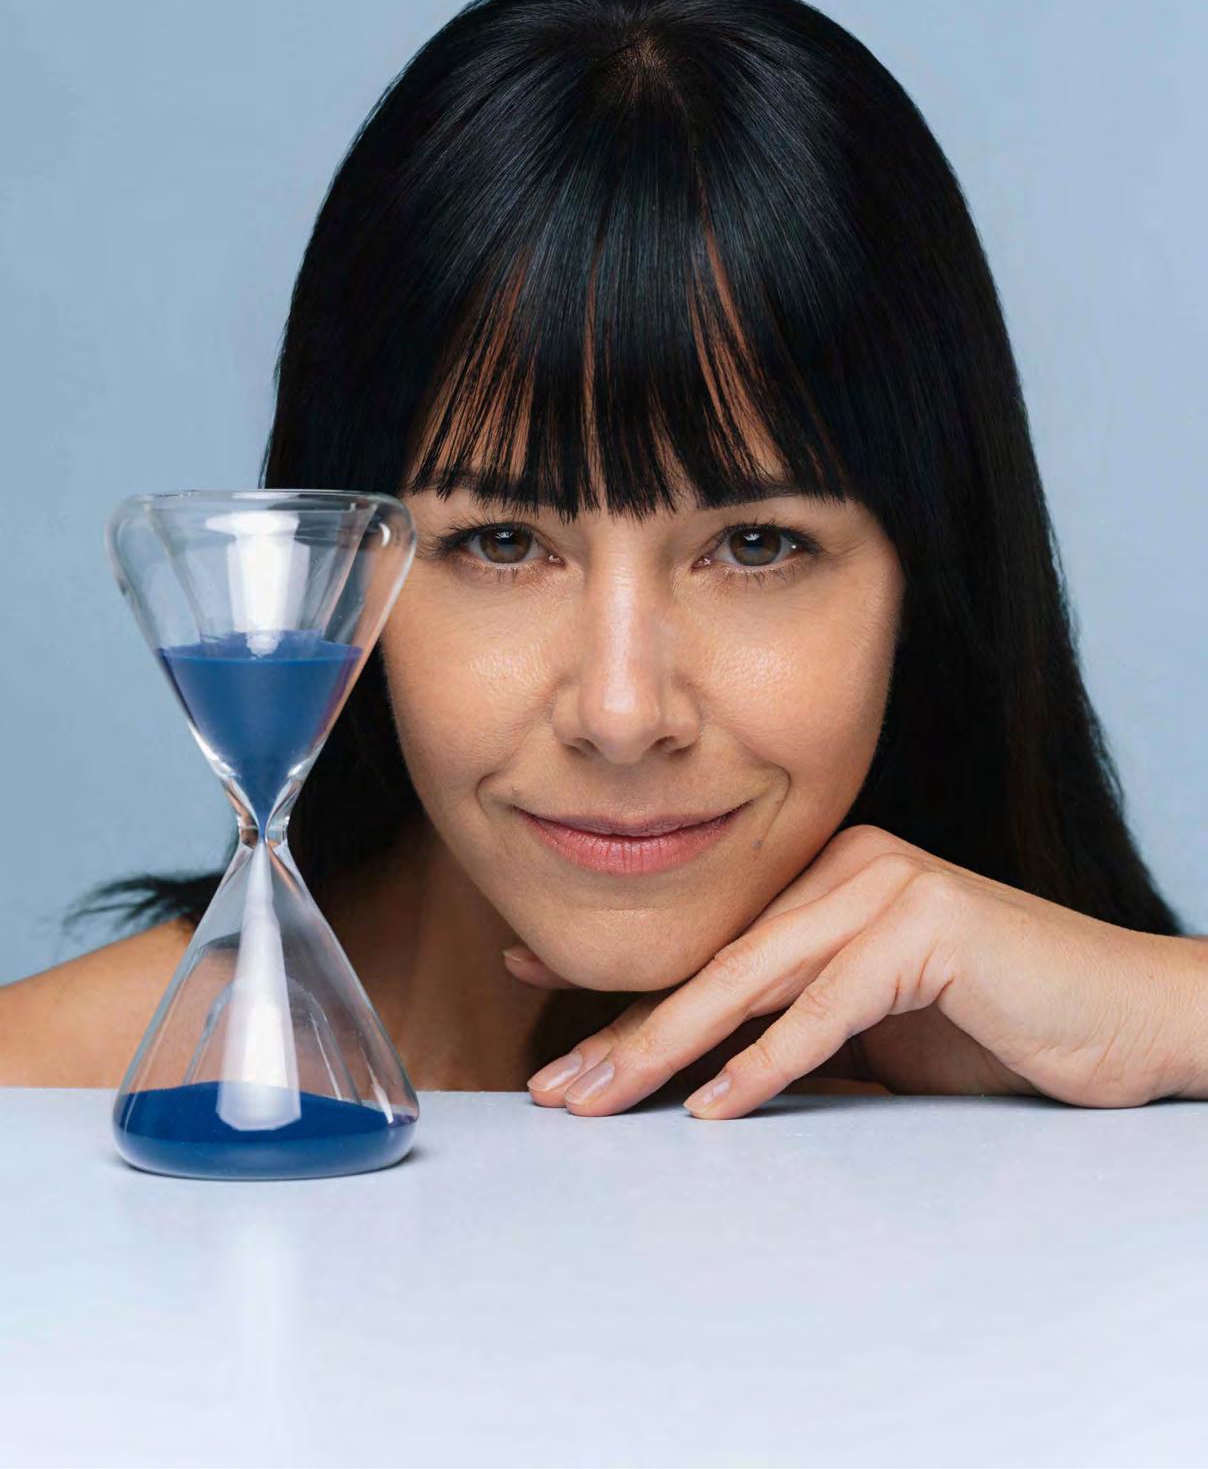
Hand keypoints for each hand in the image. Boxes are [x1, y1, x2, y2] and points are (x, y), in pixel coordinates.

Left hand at [503, 823, 1206, 1116]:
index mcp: (826, 876)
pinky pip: (830, 1005)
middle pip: (717, 963)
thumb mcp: (876, 1026)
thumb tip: (699, 1075)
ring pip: (755, 979)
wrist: (1127, 1015)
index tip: (527, 984)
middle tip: (553, 1086)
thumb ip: (795, 1026)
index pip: (711, 943)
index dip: (624, 981)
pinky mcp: (930, 924)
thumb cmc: (1001, 1022)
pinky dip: (771, 1060)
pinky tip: (717, 1106)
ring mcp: (888, 885)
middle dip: (625, 1031)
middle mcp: (847, 864)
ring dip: (668, 1049)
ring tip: (599, 1099)